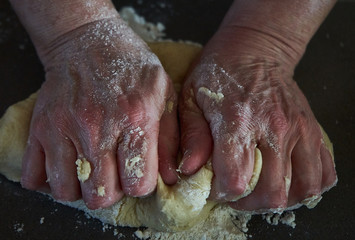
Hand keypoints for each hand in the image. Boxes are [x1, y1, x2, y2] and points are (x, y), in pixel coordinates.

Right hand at [21, 17, 178, 208]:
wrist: (86, 41)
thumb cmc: (130, 68)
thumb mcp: (163, 94)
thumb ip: (168, 139)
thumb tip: (170, 178)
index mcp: (135, 119)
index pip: (137, 184)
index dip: (139, 185)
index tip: (136, 173)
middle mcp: (97, 128)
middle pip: (100, 195)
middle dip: (109, 191)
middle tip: (112, 174)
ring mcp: (63, 128)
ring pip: (65, 191)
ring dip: (79, 188)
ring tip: (88, 170)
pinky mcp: (39, 128)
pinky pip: (33, 177)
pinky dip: (47, 180)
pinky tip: (64, 166)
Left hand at [179, 27, 336, 210]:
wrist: (255, 49)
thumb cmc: (218, 73)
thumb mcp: (191, 98)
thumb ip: (191, 136)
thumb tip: (189, 170)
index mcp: (239, 121)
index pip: (236, 179)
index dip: (222, 193)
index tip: (213, 187)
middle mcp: (274, 128)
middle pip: (272, 192)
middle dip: (248, 203)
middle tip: (235, 193)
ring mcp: (299, 130)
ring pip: (302, 188)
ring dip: (279, 198)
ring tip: (259, 189)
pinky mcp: (313, 130)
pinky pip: (324, 172)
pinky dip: (308, 186)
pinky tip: (288, 181)